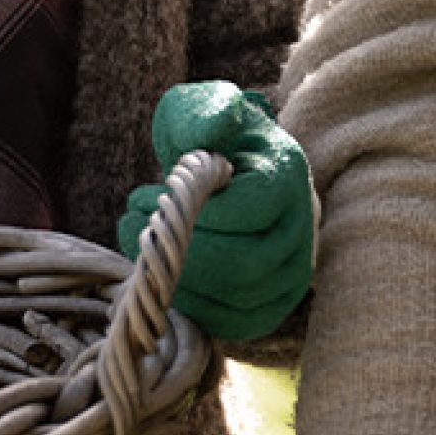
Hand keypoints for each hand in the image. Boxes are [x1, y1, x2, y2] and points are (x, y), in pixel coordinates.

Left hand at [116, 82, 312, 340]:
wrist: (236, 169)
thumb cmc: (211, 140)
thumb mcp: (201, 110)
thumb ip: (205, 112)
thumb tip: (210, 133)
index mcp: (286, 174)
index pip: (248, 210)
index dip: (193, 209)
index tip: (150, 191)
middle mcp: (301, 226)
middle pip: (246, 264)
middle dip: (180, 249)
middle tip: (134, 223)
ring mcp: (294, 269)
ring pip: (244, 300)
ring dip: (182, 281)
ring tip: (146, 249)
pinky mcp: (275, 301)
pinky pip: (242, 324)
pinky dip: (199, 311)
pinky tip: (166, 282)